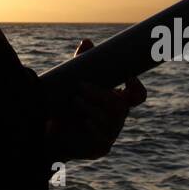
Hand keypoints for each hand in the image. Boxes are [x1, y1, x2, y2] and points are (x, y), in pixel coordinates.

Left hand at [44, 38, 146, 161]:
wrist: (51, 130)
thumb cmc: (65, 104)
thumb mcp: (73, 82)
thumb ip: (81, 63)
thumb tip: (87, 42)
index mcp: (116, 100)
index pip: (137, 96)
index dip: (137, 87)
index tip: (128, 76)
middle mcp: (118, 117)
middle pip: (120, 106)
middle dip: (101, 94)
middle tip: (81, 86)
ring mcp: (111, 133)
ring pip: (111, 120)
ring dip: (92, 108)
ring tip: (75, 101)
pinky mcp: (101, 147)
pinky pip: (104, 137)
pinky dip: (94, 127)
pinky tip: (84, 122)